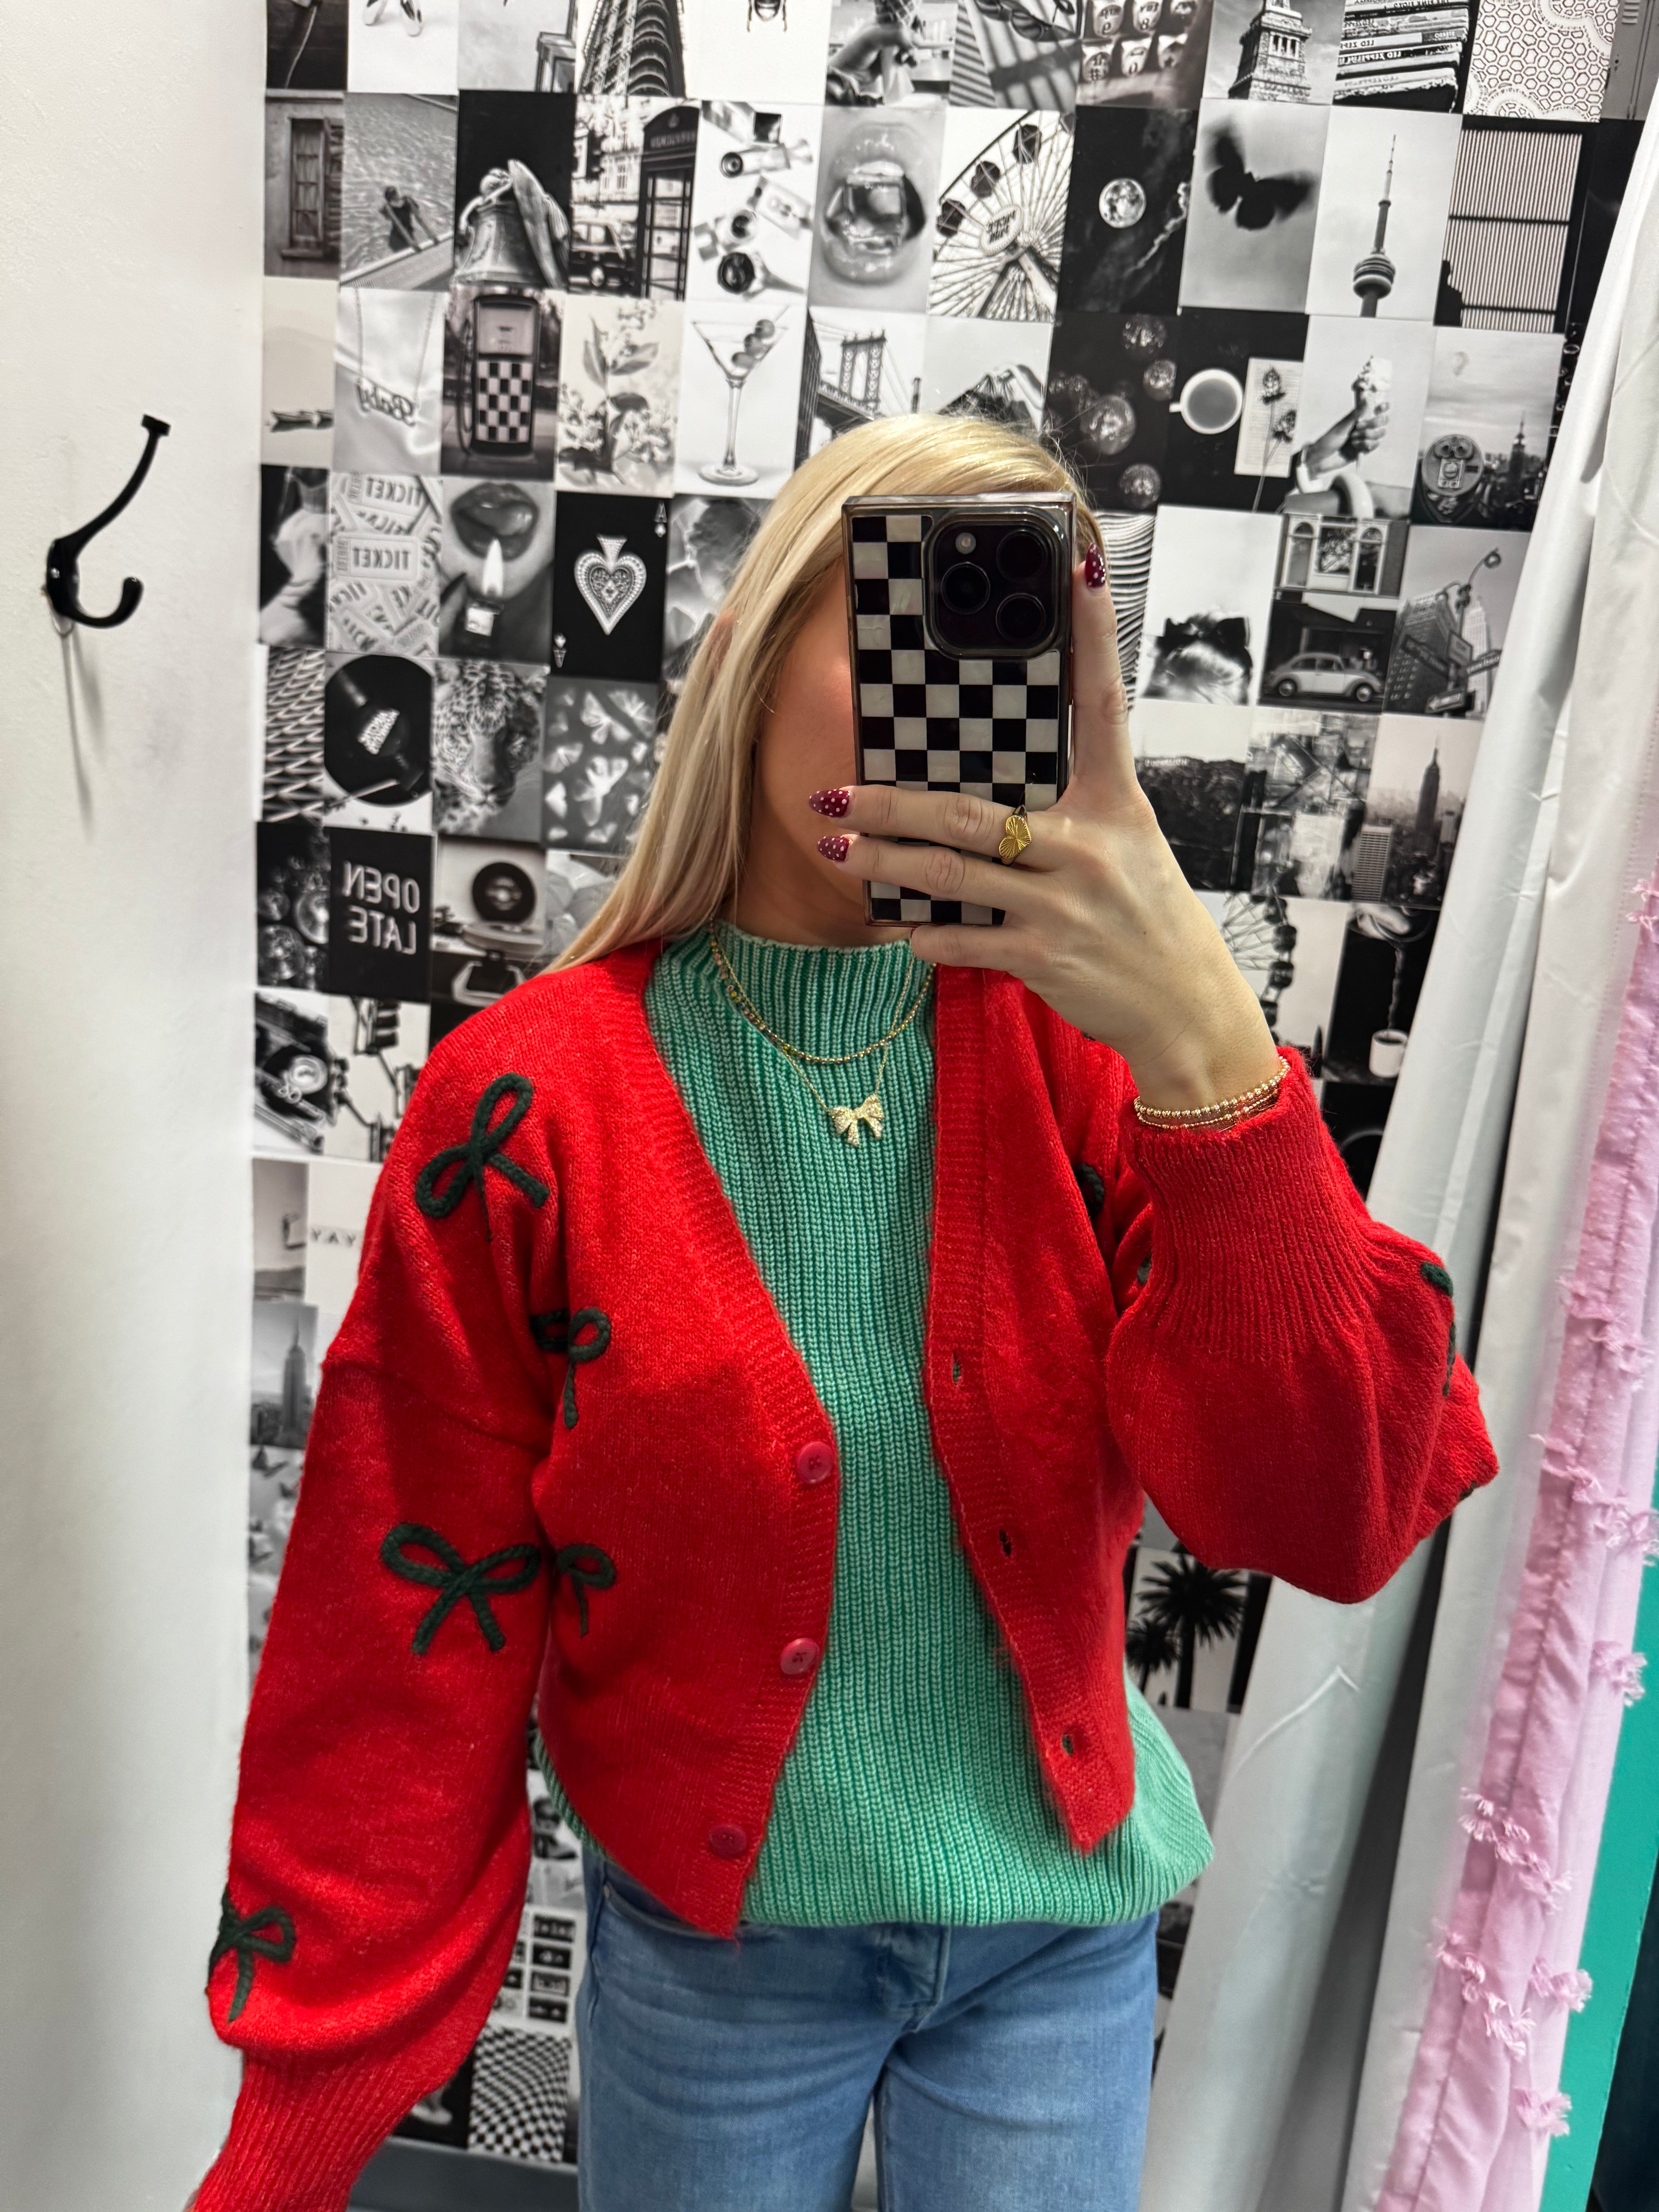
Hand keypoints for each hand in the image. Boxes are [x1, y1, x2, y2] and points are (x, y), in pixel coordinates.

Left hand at [811, 555, 1280, 1110]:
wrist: (1184, 1006)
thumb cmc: (1146, 919)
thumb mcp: (1126, 848)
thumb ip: (1068, 812)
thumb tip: (991, 788)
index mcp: (1115, 804)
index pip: (1104, 704)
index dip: (1094, 633)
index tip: (1080, 567)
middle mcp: (1088, 847)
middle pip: (970, 811)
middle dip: (892, 803)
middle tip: (836, 792)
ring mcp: (1064, 903)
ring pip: (951, 875)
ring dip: (885, 863)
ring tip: (836, 849)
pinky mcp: (1045, 955)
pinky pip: (964, 938)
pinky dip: (922, 934)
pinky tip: (893, 927)